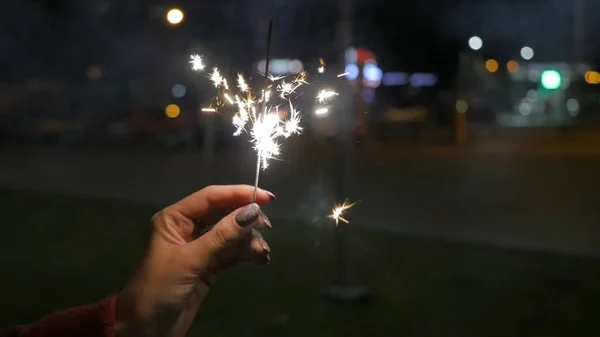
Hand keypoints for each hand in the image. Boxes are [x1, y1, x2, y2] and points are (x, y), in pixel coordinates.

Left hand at [116, 185, 274, 336]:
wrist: (145, 329)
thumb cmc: (159, 288)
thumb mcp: (190, 261)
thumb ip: (221, 236)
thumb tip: (252, 212)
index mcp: (174, 219)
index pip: (210, 198)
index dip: (238, 194)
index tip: (266, 197)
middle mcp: (187, 228)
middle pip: (222, 213)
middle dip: (246, 218)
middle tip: (267, 226)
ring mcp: (199, 247)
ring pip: (230, 234)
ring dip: (248, 240)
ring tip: (263, 251)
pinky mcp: (208, 265)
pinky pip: (232, 252)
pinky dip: (246, 253)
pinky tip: (260, 258)